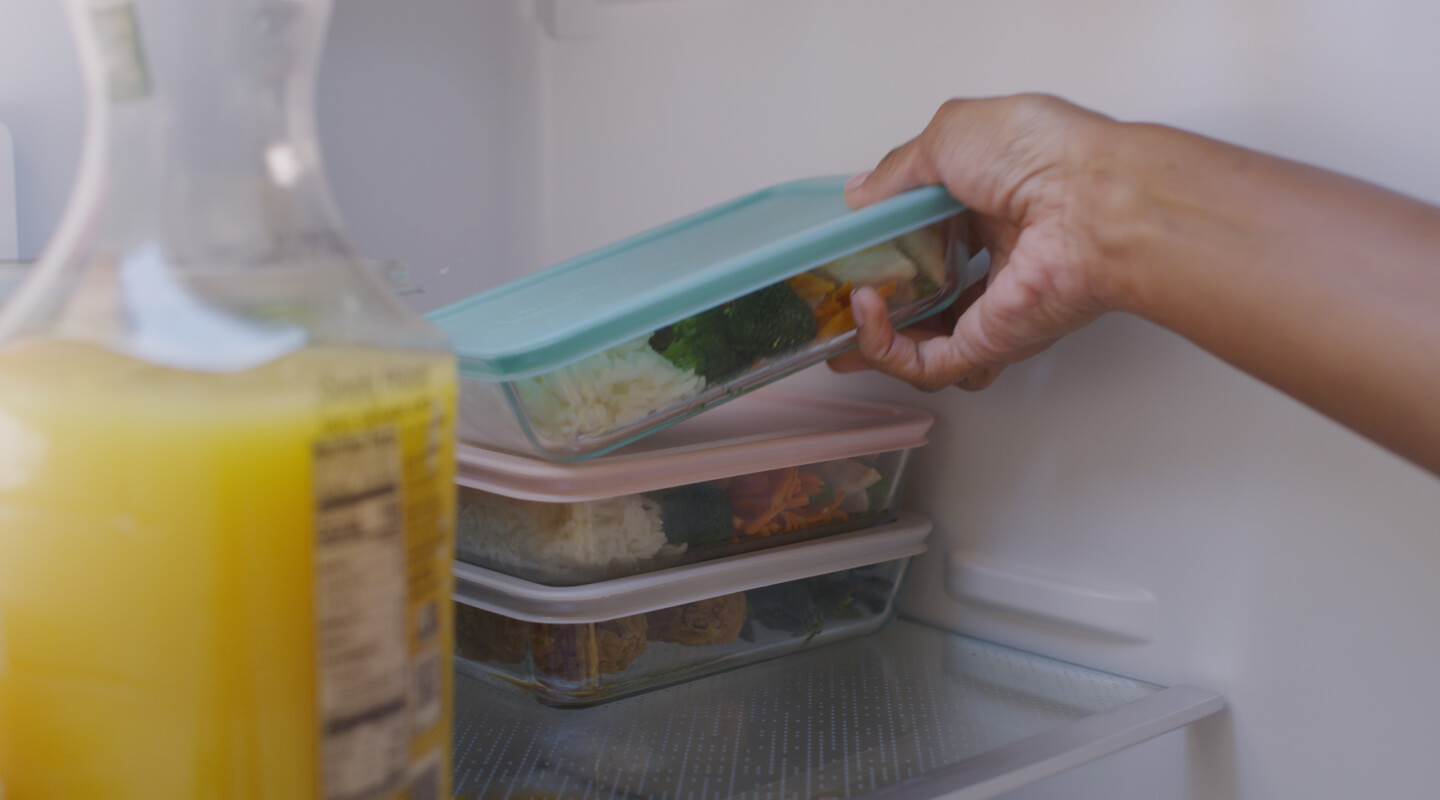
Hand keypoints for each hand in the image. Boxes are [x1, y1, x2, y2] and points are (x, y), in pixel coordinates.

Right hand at [828, 94, 1122, 390]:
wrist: (1091, 201)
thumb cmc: (1042, 155)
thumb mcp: (951, 135)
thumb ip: (898, 170)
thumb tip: (861, 196)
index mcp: (996, 204)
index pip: (936, 233)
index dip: (892, 243)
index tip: (852, 247)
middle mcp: (998, 259)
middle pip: (930, 295)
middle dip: (882, 304)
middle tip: (837, 297)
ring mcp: (993, 306)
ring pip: (925, 343)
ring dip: (875, 336)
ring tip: (840, 314)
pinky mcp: (988, 343)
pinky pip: (926, 365)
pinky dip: (883, 347)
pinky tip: (865, 312)